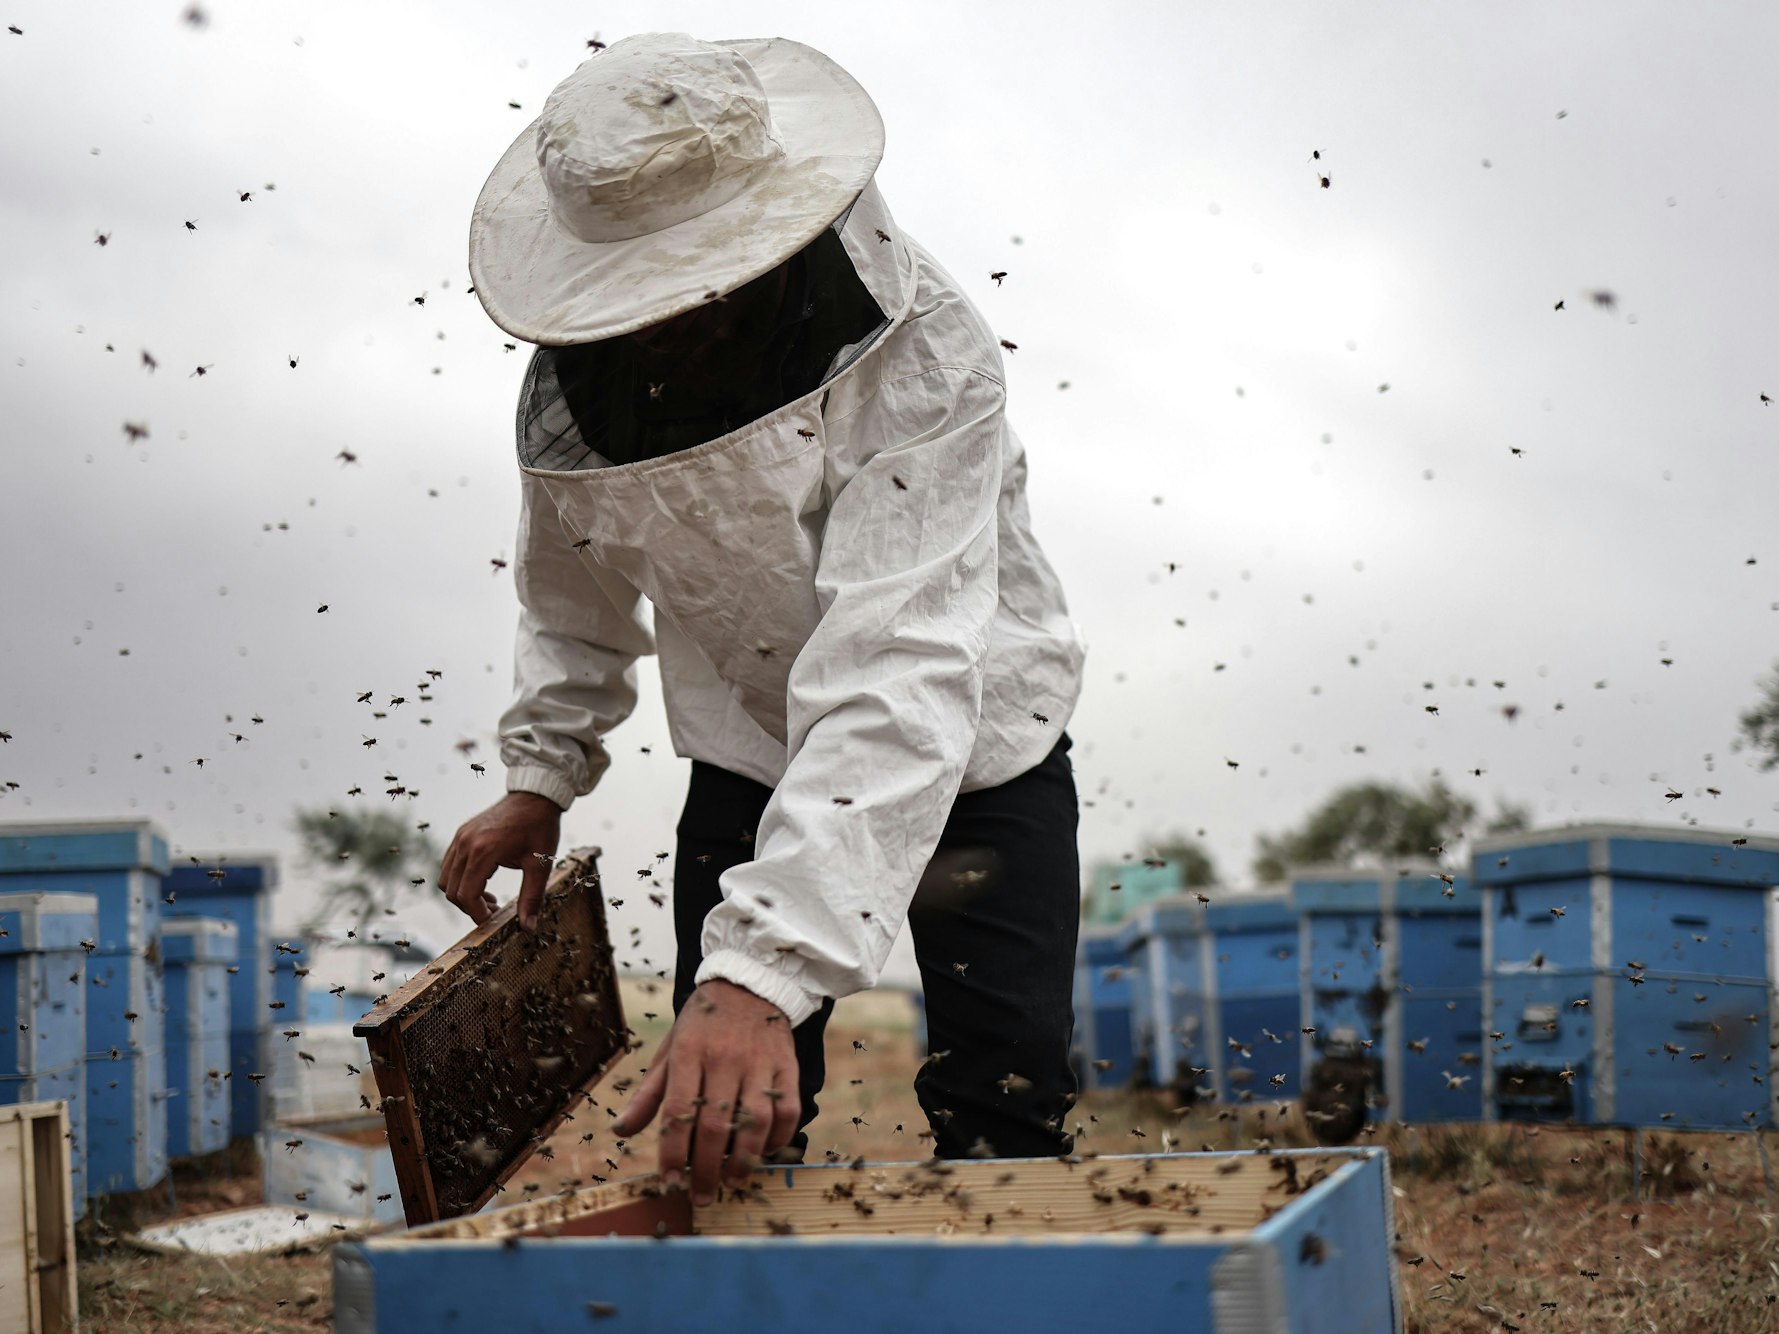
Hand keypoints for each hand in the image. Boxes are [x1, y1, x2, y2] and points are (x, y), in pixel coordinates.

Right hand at [437, 792, 560, 930]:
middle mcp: (466, 843)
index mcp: (484, 851)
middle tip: (494, 911)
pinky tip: (483, 881)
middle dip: (470, 908)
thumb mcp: (540, 865)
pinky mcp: (461, 834)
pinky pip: (449, 864)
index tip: (493, 922)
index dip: (477, 915)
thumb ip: (532, 898)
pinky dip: (460, 879)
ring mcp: (461, 837)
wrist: (535, 795)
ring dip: (463, 894)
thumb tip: (528, 928)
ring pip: (446, 878)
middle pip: (452, 890)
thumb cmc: (540, 827)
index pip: (467, 895)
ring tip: (488, 898)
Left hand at [612, 979, 798, 1204]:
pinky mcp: (787, 1065)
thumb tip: (621, 1130)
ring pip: (755, 1122)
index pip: (679, 1111)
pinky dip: (778, 1138)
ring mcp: (760, 1062)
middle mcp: (725, 1058)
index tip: (670, 1182)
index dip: (673, 1152)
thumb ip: (649, 1093)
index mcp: (689, 1053)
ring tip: (733, 1182)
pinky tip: (764, 1153)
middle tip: (702, 1196)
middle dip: (708, 1168)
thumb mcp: (670, 1049)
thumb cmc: (702, 1023)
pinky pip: (787, 1110)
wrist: (749, 983)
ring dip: (744, 1160)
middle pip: (716, 1124)